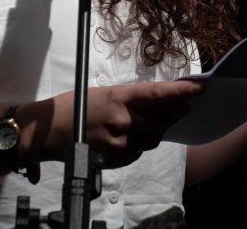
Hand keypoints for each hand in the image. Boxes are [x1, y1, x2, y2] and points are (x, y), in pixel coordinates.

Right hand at [38, 80, 202, 168]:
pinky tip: (131, 137)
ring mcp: (120, 141)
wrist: (47, 131)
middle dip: (176, 112)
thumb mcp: (103, 93)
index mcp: (119, 97)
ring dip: (158, 130)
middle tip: (185, 107)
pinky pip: (138, 151)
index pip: (158, 94)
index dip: (181, 92)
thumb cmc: (74, 106)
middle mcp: (123, 120)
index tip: (199, 88)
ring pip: (153, 137)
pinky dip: (141, 144)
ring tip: (153, 122)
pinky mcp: (115, 157)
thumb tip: (155, 100)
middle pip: (162, 118)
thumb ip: (129, 98)